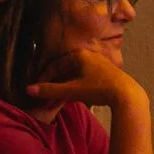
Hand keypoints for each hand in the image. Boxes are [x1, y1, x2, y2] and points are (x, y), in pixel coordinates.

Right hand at [27, 48, 145, 111]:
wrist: (126, 94)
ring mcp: (98, 63)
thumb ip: (50, 90)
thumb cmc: (98, 89)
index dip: (44, 77)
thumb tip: (28, 90)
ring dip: (64, 85)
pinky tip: (71, 96)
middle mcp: (89, 55)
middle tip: (45, 94)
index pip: (55, 65)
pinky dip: (74, 85)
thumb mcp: (71, 90)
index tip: (36, 88)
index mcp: (79, 55)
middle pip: (64, 69)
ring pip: (74, 74)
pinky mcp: (104, 72)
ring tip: (56, 98)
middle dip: (54, 83)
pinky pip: (83, 77)